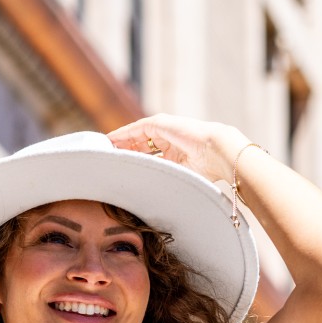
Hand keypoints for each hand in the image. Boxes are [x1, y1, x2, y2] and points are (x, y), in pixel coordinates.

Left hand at [107, 115, 248, 185]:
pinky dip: (122, 133)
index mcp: (175, 154)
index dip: (134, 162)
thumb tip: (150, 199)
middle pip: (139, 146)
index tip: (120, 170)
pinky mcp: (160, 123)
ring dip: (119, 142)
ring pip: (135, 136)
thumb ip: (165, 182)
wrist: (217, 153)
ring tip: (104, 150)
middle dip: (123, 152)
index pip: (149, 157)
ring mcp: (164, 130)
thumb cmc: (206, 171)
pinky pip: (136, 128)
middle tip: (107, 161)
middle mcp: (169, 140)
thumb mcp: (179, 178)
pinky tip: (110, 140)